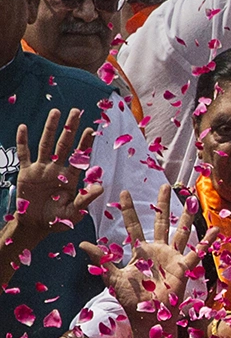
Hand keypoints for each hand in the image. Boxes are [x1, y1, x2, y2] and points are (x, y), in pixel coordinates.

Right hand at [12, 108, 101, 243]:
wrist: (36, 225)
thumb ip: (86, 199)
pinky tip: (23, 128)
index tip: (90, 129)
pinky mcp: (26, 172)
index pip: (80, 156)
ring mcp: (41, 169)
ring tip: (55, 112)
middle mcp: (57, 169)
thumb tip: (101, 187)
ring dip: (50, 128)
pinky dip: (22, 141)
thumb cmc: (57, 220)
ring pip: (45, 144)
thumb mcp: (74, 212)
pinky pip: (24, 154)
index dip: (85, 143)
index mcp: (71, 177)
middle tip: (76, 112)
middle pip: (64, 144)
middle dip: (70, 128)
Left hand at [80, 185, 216, 327]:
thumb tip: (84, 243)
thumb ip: (102, 259)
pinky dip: (207, 241)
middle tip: (166, 186)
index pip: (133, 225)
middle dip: (163, 204)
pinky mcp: (184, 267)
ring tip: (193, 199)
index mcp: (140, 252)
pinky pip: (197, 251)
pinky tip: (215, 230)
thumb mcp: (113, 277)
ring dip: (187, 216)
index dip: (129, 209)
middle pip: (161, 222)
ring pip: (181, 231)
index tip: (124, 191)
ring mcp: (172, 258)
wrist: (148, 317)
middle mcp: (157, 251)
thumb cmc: (131, 300)